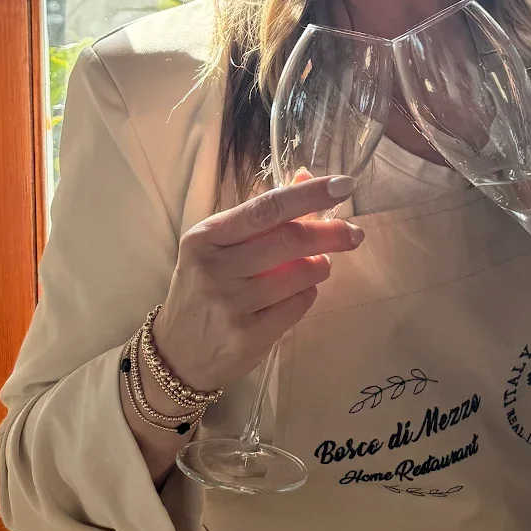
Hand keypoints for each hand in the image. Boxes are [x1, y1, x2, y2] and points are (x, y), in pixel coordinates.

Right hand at [151, 176, 363, 392]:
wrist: (177, 353)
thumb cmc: (204, 287)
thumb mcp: (220, 245)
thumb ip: (262, 213)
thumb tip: (307, 176)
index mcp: (206, 237)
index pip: (266, 208)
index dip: (309, 195)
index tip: (344, 185)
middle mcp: (215, 268)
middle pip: (289, 240)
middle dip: (330, 233)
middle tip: (353, 233)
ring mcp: (231, 305)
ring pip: (301, 274)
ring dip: (319, 266)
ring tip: (315, 266)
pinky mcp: (247, 337)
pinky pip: (299, 305)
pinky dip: (308, 294)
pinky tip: (297, 293)